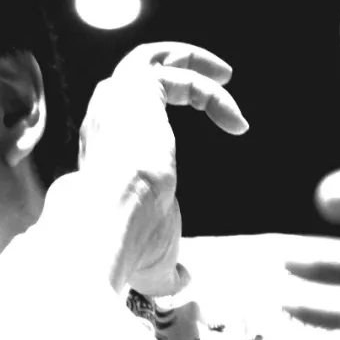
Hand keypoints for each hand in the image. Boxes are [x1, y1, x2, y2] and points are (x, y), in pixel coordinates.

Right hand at [72, 41, 248, 296]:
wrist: (107, 220)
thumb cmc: (126, 241)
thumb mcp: (154, 255)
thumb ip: (169, 265)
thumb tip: (185, 281)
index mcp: (102, 150)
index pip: (128, 117)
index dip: (165, 119)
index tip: (201, 137)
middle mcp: (103, 118)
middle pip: (134, 71)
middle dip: (176, 68)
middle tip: (218, 78)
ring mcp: (116, 100)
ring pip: (151, 58)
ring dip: (193, 61)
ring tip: (228, 78)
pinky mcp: (138, 90)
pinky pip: (181, 75)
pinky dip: (214, 95)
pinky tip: (237, 122)